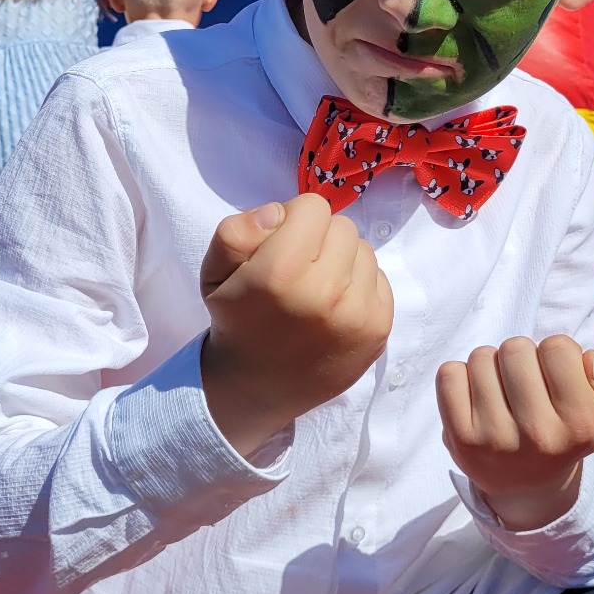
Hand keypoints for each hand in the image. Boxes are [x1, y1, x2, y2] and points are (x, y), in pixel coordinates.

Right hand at [200, 193, 392, 456]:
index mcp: (280, 272)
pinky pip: (379, 278)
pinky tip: (335, 308)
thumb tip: (278, 213)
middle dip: (319, 240)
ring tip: (316, 290)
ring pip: (364, 250)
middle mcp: (324, 292)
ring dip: (342, 262)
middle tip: (298, 270)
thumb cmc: (237, 320)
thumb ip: (237, 231)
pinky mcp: (379, 329)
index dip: (292, 221)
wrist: (258, 387)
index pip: (313, 206)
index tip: (279, 249)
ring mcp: (357, 313)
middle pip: (342, 226)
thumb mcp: (214, 271)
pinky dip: (359, 285)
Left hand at [436, 335, 593, 531]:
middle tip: (525, 384)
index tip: (555, 377)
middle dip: (521, 357)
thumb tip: (590, 361)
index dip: (556, 353)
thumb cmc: (565, 433)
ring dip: (491, 366)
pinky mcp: (459, 439)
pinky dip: (460, 376)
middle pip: (516, 348)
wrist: (527, 488)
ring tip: (502, 393)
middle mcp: (539, 435)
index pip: (558, 348)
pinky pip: (449, 373)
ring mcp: (494, 439)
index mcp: (581, 425)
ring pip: (482, 357)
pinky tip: (476, 398)